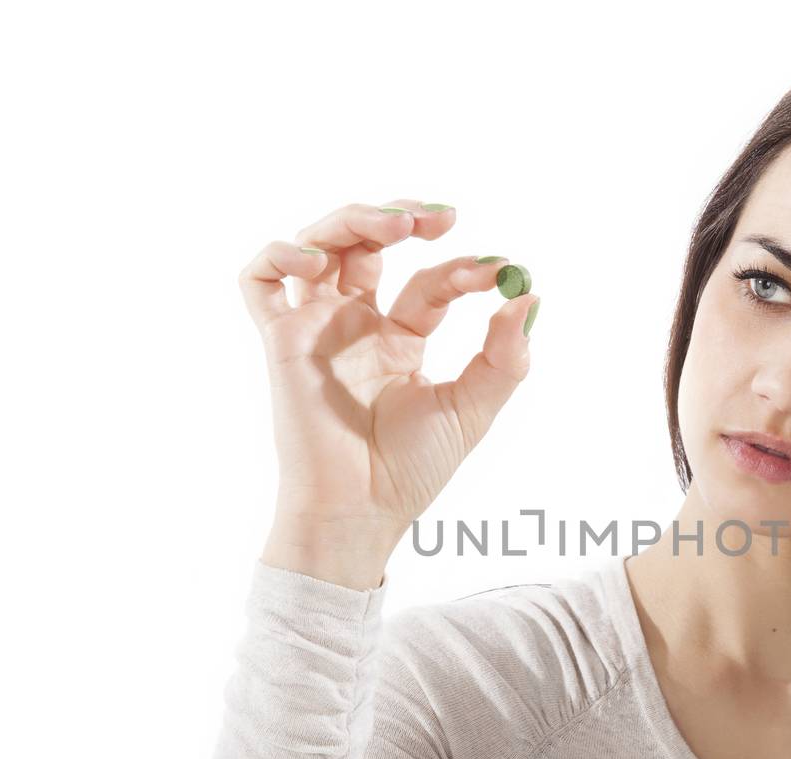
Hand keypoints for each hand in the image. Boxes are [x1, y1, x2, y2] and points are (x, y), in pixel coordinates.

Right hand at [239, 200, 536, 540]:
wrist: (362, 509)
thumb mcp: (472, 409)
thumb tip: (529, 298)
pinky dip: (280, 253)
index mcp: (400, 339)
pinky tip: (318, 259)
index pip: (429, 282)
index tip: (496, 272)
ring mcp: (316, 327)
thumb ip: (504, 358)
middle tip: (439, 217)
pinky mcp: (281, 340)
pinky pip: (260, 281)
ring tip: (396, 225)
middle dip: (400, 216)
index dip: (462, 269)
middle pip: (367, 244)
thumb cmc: (411, 470)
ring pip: (319, 245)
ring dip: (353, 219)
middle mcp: (355, 325)